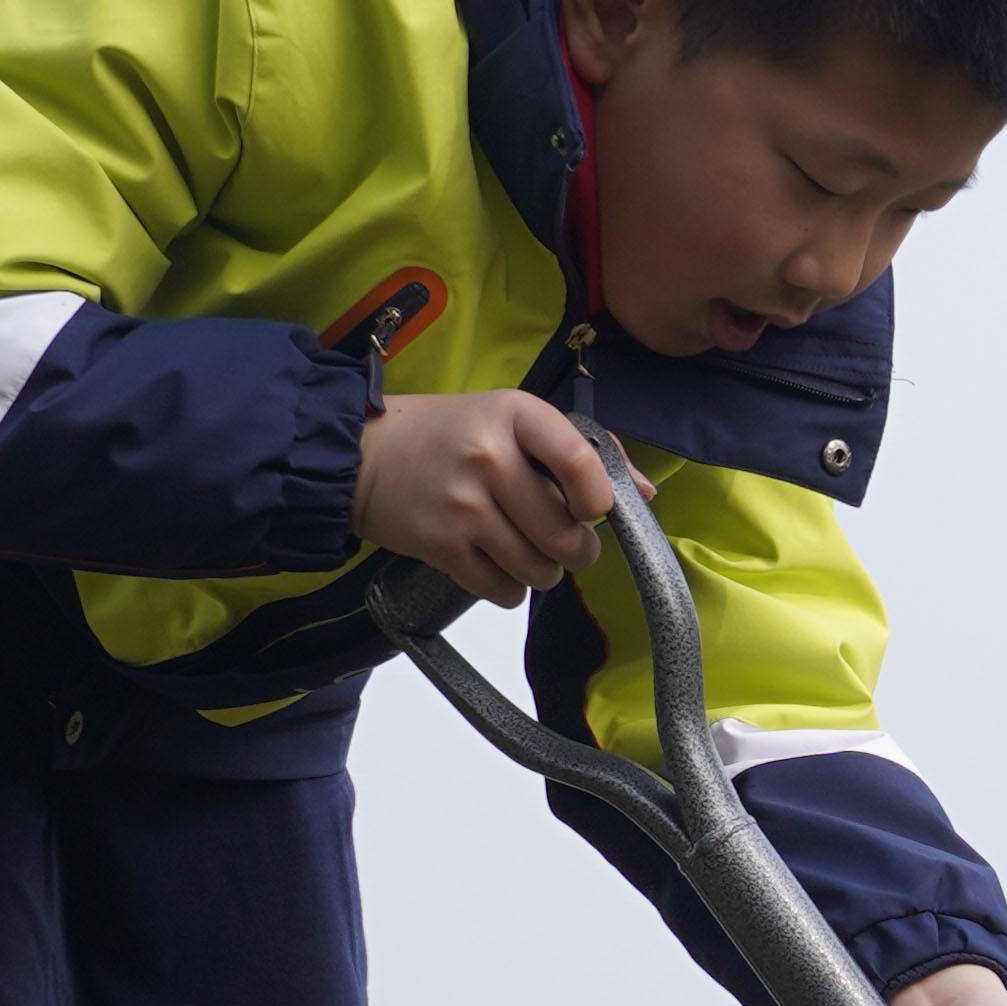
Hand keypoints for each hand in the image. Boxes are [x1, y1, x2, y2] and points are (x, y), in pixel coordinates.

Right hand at [353, 392, 611, 604]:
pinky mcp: (440, 546)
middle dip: (576, 550)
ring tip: (524, 548)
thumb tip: (644, 493)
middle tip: (562, 540)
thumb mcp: (512, 418)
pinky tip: (494, 560)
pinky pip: (504, 591)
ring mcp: (463, 505)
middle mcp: (490, 457)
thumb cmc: (451, 435)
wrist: (362, 455)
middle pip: (567, 536)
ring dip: (543, 571)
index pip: (581, 463)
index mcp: (516, 414)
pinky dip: (509, 587)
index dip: (599, 500)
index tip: (590, 509)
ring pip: (540, 570)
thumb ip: (582, 450)